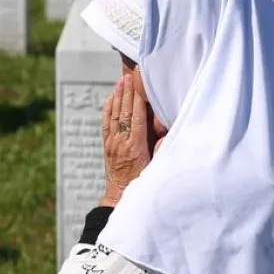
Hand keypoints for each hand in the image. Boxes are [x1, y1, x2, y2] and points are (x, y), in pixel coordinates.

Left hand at [100, 73, 151, 206]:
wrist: (120, 199)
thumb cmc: (142, 185)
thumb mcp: (155, 170)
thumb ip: (161, 152)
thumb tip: (168, 134)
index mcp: (135, 147)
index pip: (136, 117)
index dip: (137, 97)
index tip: (139, 82)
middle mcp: (121, 143)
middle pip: (124, 111)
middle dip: (128, 91)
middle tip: (130, 74)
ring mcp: (112, 144)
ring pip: (114, 115)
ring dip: (118, 96)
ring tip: (121, 80)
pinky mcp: (107, 146)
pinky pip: (106, 124)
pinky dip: (108, 109)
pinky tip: (111, 98)